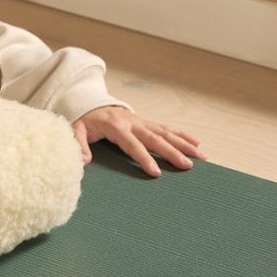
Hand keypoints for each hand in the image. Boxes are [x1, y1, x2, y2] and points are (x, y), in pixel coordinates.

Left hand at [72, 106, 205, 177]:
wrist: (91, 104)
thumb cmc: (84, 121)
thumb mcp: (75, 130)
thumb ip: (78, 144)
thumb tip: (83, 161)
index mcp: (116, 127)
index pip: (132, 144)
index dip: (144, 158)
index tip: (156, 172)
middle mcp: (133, 123)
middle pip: (155, 138)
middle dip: (172, 152)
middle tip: (187, 166)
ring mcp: (142, 121)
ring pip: (166, 133)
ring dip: (184, 144)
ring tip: (201, 157)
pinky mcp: (147, 122)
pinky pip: (167, 128)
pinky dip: (183, 135)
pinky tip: (197, 143)